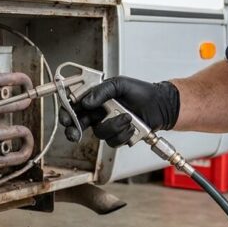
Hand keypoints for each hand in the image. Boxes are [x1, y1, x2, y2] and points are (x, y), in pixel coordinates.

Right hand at [59, 76, 179, 145]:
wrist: (161, 105)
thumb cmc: (142, 92)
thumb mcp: (120, 84)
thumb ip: (102, 91)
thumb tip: (87, 101)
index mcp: (96, 99)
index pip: (75, 106)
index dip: (67, 113)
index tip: (66, 118)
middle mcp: (99, 113)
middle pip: (78, 125)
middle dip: (74, 130)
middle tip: (74, 132)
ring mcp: (108, 125)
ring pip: (99, 133)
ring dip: (112, 127)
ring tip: (126, 117)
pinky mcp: (118, 136)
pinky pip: (113, 141)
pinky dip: (123, 134)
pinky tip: (131, 126)